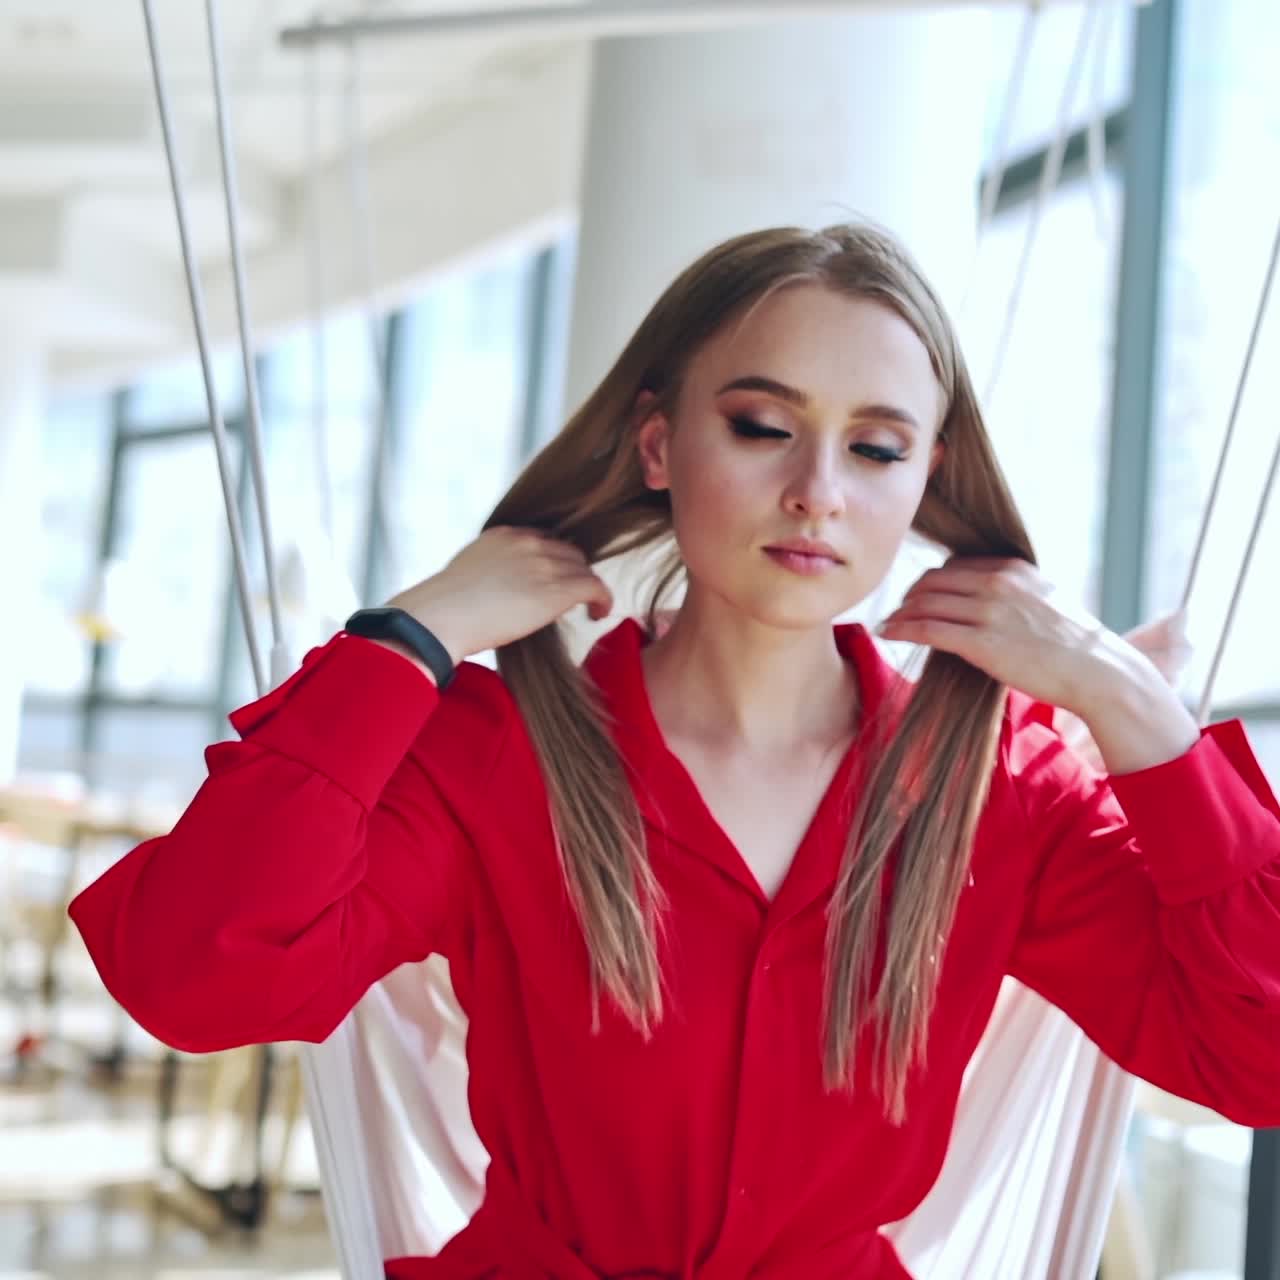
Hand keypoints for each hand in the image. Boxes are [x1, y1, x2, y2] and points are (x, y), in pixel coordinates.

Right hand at [385, 526, 613, 662]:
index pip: (544, 540)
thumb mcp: (467, 573)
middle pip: (569, 552)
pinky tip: (599, 614)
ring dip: (588, 588)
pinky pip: (595, 587)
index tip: (551, 580)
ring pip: (583, 569)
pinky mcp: (557, 589)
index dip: (553, 561)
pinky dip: (603, 599)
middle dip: (572, 573)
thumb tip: (496, 592)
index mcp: (505, 535)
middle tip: (571, 597)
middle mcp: (528, 543)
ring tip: (590, 608)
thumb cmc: (442, 608)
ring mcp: (544, 564)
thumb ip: (489, 572)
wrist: (439, 616)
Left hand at [875, 557, 1140, 714]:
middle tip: (899, 610)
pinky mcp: (981, 642)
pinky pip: (927, 628)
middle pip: (933, 580)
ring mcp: (989, 611)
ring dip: (901, 612)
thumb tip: (983, 600)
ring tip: (889, 623)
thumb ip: (1014, 593)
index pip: (954, 566)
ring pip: (925, 603)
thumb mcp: (1044, 601)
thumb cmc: (1074, 646)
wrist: (1098, 672)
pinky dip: (902, 629)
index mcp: (1013, 568)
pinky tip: (889, 634)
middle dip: (910, 595)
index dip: (929, 582)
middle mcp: (998, 582)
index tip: (917, 596)